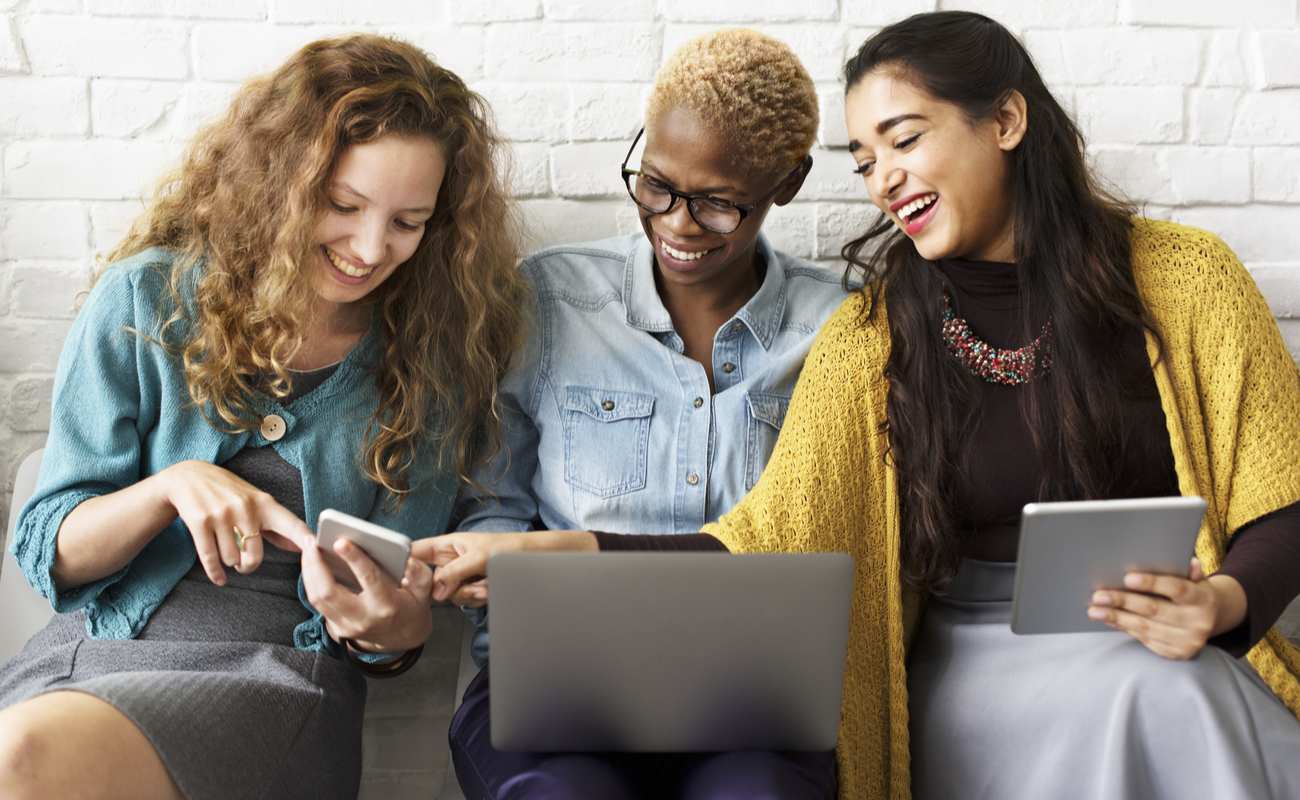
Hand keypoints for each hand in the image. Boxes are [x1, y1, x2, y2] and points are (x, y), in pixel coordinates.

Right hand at [157, 460, 312, 585]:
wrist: (189, 477)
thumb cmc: (230, 493)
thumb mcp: (256, 503)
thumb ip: (278, 527)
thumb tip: (302, 547)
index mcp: (264, 503)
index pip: (290, 523)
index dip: (304, 538)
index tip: (316, 550)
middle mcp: (245, 508)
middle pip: (255, 555)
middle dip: (249, 565)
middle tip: (243, 563)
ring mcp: (222, 514)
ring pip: (231, 558)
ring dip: (230, 562)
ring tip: (228, 553)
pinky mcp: (200, 521)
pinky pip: (210, 558)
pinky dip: (215, 573)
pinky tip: (219, 578)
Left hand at [301, 536, 434, 652]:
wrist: (402, 638)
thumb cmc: (412, 607)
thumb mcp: (424, 590)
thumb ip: (419, 574)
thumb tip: (408, 560)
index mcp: (387, 606)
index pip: (368, 580)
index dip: (354, 559)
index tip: (340, 542)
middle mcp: (363, 618)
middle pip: (329, 592)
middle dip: (316, 564)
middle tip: (310, 541)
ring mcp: (347, 626)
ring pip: (317, 598)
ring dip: (308, 571)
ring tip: (307, 547)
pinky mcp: (336, 628)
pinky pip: (317, 602)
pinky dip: (311, 581)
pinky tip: (311, 562)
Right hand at [411, 530, 596, 606]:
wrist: (537, 561)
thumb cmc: (511, 548)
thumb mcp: (480, 557)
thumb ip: (455, 573)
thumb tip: (435, 591)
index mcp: (448, 545)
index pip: (417, 552)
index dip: (406, 563)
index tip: (405, 576)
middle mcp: (451, 561)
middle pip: (432, 582)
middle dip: (451, 585)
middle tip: (469, 580)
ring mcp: (462, 578)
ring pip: (450, 595)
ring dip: (470, 592)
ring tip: (488, 581)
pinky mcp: (473, 590)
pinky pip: (465, 601)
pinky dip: (479, 597)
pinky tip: (492, 588)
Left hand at [1087, 558, 1247, 659]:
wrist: (1210, 619)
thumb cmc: (1193, 591)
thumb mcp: (1195, 579)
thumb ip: (1189, 571)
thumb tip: (1188, 561)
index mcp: (1203, 598)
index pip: (1176, 588)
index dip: (1151, 583)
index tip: (1126, 578)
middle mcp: (1198, 622)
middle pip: (1154, 610)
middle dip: (1122, 601)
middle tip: (1098, 596)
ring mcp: (1187, 641)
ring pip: (1145, 627)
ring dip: (1116, 618)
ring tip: (1094, 610)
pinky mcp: (1176, 653)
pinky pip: (1144, 639)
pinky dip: (1124, 628)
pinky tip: (1109, 620)